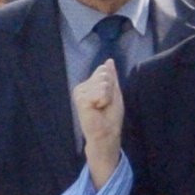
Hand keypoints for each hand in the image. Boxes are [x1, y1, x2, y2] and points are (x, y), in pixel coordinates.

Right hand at [73, 59, 124, 185]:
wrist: (106, 133)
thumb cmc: (110, 116)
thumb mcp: (114, 92)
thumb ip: (111, 76)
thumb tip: (109, 60)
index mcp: (89, 84)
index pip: (104, 70)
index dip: (112, 85)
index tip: (108, 98)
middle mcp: (82, 86)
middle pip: (104, 75)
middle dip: (110, 90)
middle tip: (105, 104)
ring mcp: (79, 92)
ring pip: (102, 83)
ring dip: (107, 97)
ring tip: (101, 108)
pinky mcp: (80, 99)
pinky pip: (100, 92)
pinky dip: (103, 101)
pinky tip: (97, 109)